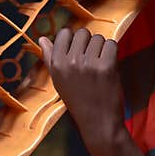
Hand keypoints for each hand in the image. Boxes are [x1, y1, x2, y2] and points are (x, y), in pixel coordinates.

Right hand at [38, 28, 128, 154]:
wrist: (98, 122)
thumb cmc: (78, 101)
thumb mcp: (58, 81)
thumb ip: (50, 58)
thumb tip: (42, 40)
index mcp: (57, 64)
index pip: (64, 33)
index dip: (74, 40)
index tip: (79, 52)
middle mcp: (70, 62)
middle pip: (83, 33)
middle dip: (89, 43)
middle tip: (91, 60)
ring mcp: (88, 64)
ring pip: (98, 38)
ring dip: (101, 49)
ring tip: (99, 66)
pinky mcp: (106, 67)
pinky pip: (111, 44)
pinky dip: (112, 53)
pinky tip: (108, 66)